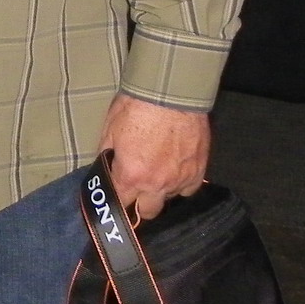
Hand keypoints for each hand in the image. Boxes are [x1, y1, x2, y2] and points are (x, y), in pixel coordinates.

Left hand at [96, 95, 210, 219]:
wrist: (171, 91)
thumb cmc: (137, 106)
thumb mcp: (110, 129)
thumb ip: (107, 155)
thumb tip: (105, 167)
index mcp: (131, 176)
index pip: (120, 203)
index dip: (117, 199)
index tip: (117, 194)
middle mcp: (156, 184)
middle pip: (147, 212)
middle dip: (140, 202)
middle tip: (138, 185)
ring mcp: (180, 180)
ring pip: (169, 198)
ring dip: (161, 189)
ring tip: (159, 170)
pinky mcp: (199, 170)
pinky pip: (189, 188)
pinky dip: (182, 182)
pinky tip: (176, 168)